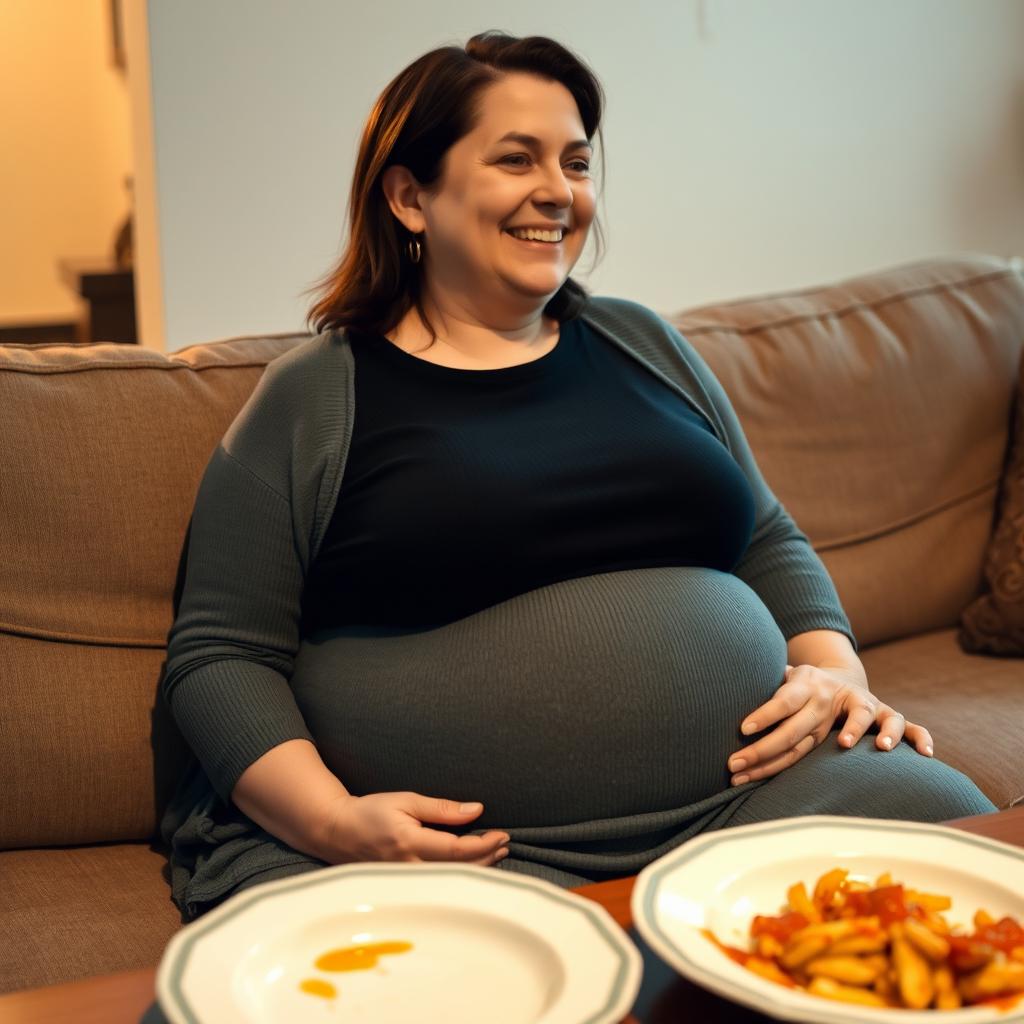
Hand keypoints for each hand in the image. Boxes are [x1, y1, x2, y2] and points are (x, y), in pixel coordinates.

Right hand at [320, 791, 510, 866]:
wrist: (338, 832)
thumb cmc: (371, 811)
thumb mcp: (406, 800)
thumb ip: (442, 808)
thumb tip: (476, 809)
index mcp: (409, 842)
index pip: (457, 850)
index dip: (484, 844)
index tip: (501, 834)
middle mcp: (409, 866)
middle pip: (459, 869)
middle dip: (487, 857)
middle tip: (505, 842)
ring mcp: (407, 879)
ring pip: (452, 879)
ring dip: (478, 867)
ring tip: (496, 852)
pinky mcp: (405, 884)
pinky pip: (440, 882)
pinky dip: (461, 873)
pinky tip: (473, 864)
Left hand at [727, 663, 933, 785]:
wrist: (840, 677)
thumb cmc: (801, 690)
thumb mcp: (782, 682)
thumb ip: (765, 688)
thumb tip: (723, 687)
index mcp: (806, 687)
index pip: (781, 702)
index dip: (763, 716)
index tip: (741, 731)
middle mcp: (834, 696)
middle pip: (804, 724)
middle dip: (770, 747)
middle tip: (741, 765)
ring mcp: (863, 705)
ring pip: (864, 716)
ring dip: (857, 728)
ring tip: (844, 744)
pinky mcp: (885, 715)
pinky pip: (908, 726)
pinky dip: (916, 738)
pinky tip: (922, 754)